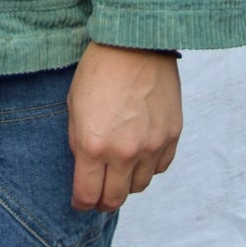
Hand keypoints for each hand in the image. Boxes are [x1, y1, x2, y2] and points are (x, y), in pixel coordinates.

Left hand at [67, 42, 181, 212]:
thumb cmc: (99, 71)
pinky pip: (160, 167)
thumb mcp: (74, 106)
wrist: (135, 43)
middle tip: (98, 196)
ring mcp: (151, 146)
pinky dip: (148, 167)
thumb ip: (78, 143)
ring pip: (139, 186)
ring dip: (126, 183)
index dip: (81, 203)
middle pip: (114, 198)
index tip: (80, 203)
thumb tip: (84, 169)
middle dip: (102, 201)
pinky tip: (139, 154)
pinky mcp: (171, 136)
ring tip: (118, 171)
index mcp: (93, 145)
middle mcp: (124, 152)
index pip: (87, 195)